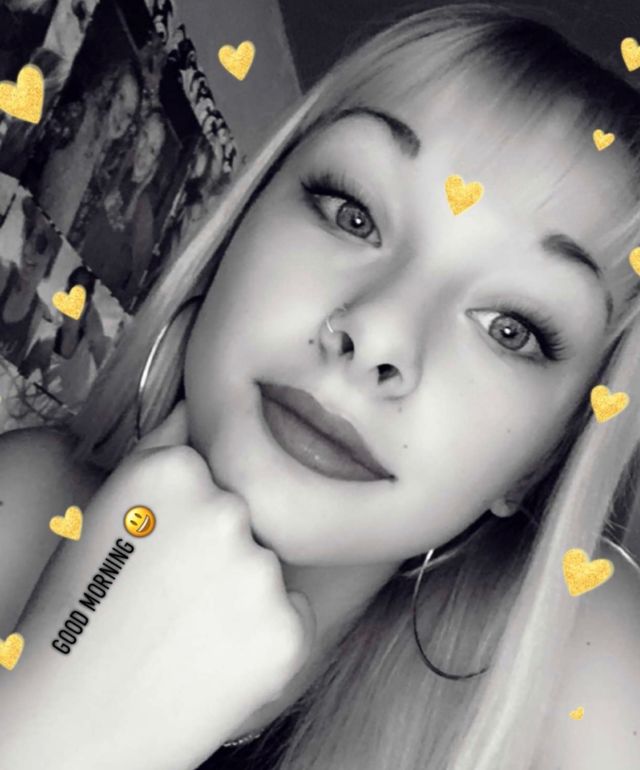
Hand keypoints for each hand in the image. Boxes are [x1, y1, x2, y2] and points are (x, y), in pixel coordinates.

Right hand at [0, 402, 315, 769]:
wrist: (74, 724)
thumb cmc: (81, 615)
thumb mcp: (106, 512)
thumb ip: (160, 448)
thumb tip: (198, 403)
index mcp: (173, 472)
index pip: (215, 469)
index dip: (190, 515)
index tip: (164, 551)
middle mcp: (225, 510)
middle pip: (247, 516)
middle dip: (222, 547)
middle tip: (173, 598)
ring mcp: (261, 571)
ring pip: (271, 566)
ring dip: (244, 592)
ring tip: (191, 631)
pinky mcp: (290, 630)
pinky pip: (293, 614)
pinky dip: (268, 633)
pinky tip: (219, 656)